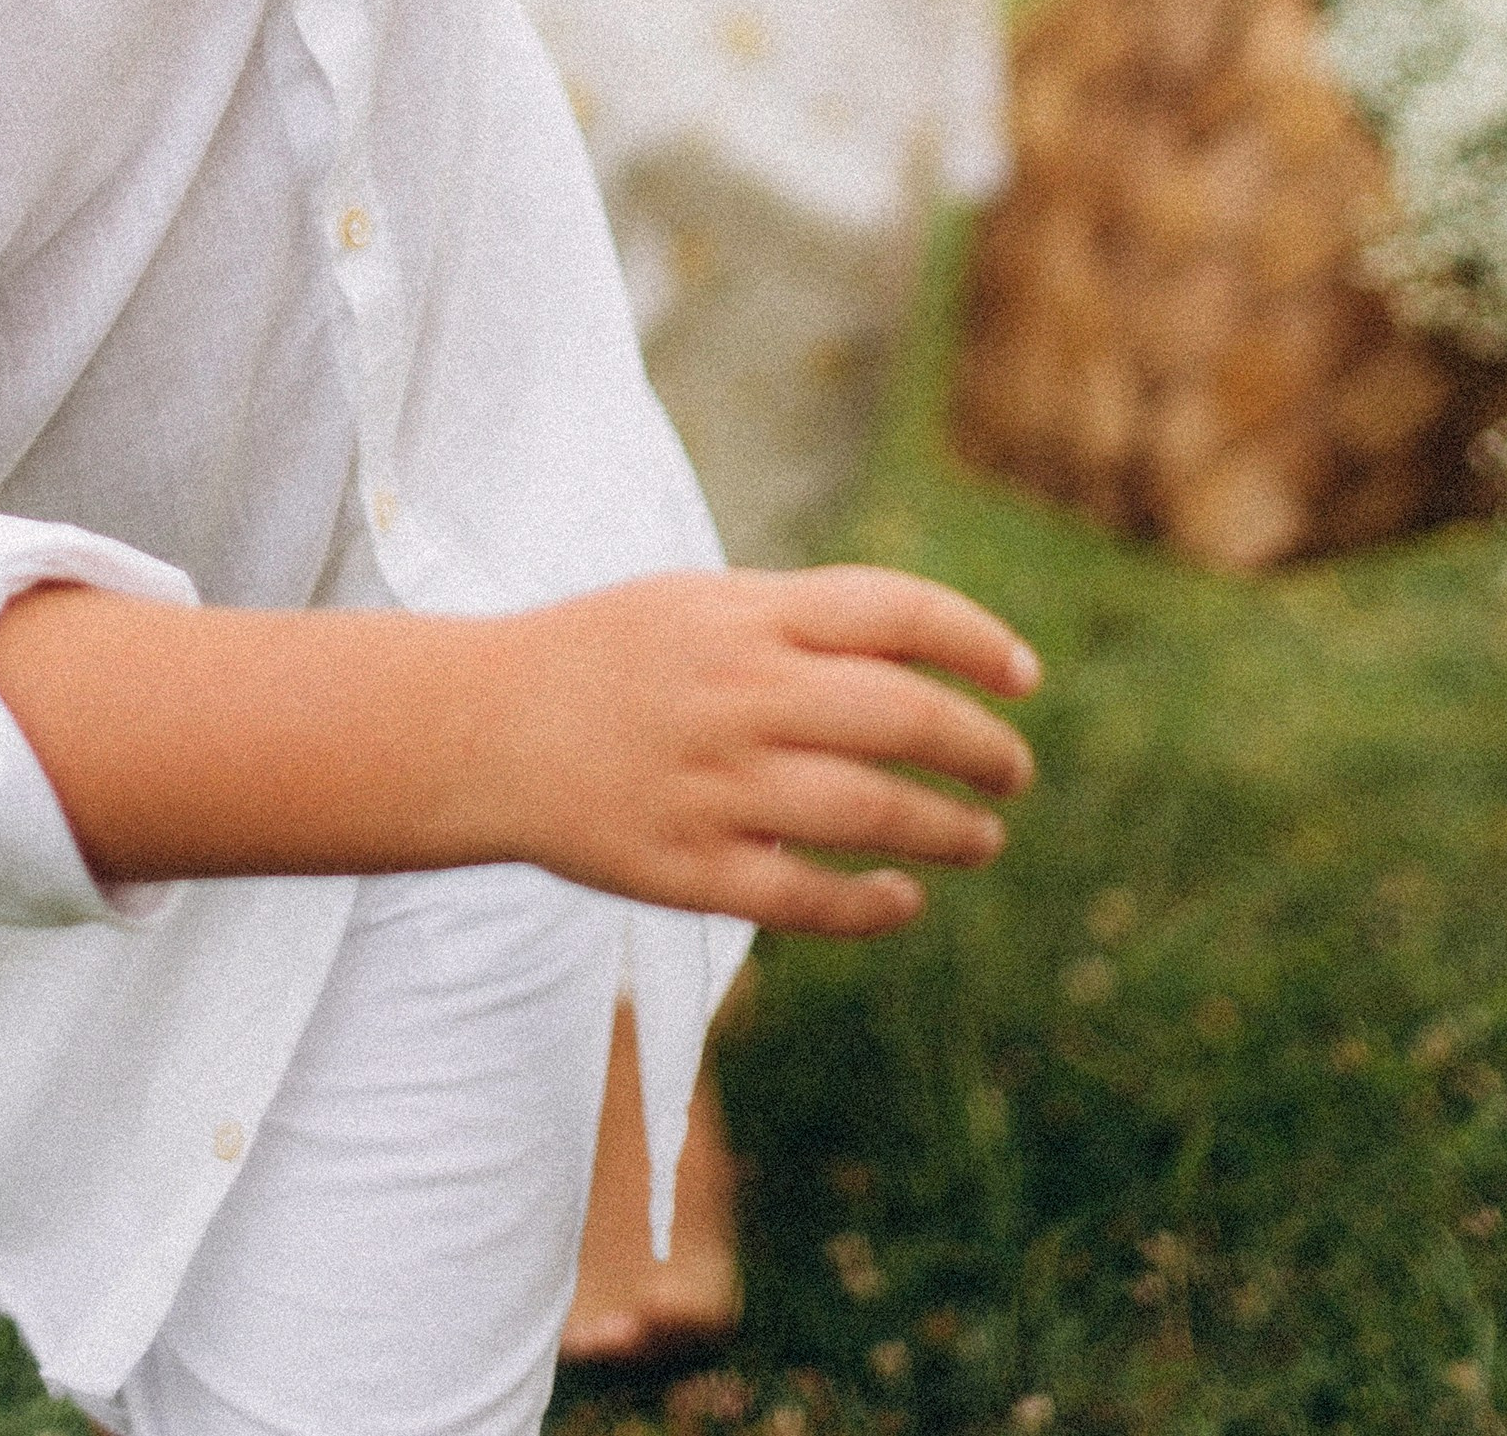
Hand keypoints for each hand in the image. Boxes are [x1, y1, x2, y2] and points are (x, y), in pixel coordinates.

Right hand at [467, 565, 1038, 938]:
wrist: (482, 727)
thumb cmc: (608, 656)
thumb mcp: (700, 602)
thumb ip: (800, 622)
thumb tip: (921, 653)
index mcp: (747, 614)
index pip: (898, 612)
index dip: (979, 643)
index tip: (1024, 677)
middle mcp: (739, 692)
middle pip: (903, 716)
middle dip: (981, 747)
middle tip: (1015, 769)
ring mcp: (714, 784)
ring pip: (870, 813)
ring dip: (948, 830)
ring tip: (982, 836)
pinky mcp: (686, 867)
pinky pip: (806, 897)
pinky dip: (872, 903)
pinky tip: (904, 899)